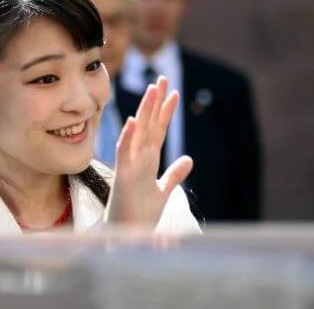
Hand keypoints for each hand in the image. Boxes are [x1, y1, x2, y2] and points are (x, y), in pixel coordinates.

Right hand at [105, 76, 193, 228]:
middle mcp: (139, 159)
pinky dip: (128, 137)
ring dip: (144, 111)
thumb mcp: (163, 191)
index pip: (158, 130)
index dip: (165, 112)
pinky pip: (125, 154)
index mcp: (148, 160)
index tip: (173, 92)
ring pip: (138, 133)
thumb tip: (189, 159)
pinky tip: (133, 121)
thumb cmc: (140, 214)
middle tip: (162, 78)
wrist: (126, 235)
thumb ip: (175, 174)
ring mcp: (130, 166)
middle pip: (149, 125)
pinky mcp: (125, 177)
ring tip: (152, 90)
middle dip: (156, 102)